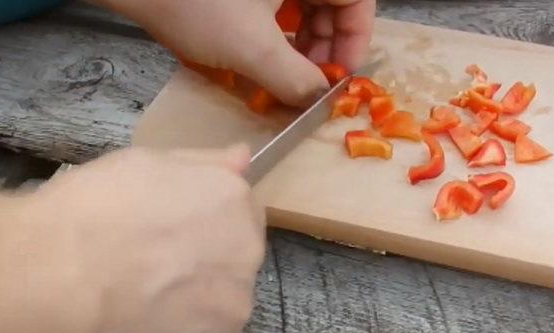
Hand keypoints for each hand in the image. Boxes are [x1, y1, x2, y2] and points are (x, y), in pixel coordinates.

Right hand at [14, 145, 264, 332]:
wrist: (50, 285)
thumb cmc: (92, 211)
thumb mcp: (146, 163)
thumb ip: (204, 164)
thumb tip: (243, 158)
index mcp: (234, 206)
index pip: (237, 215)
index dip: (200, 223)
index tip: (166, 232)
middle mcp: (246, 260)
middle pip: (231, 263)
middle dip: (199, 265)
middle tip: (143, 269)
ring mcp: (228, 316)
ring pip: (215, 311)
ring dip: (188, 309)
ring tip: (131, 308)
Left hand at [96, 0, 375, 106]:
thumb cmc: (196, 3)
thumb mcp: (253, 49)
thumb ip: (296, 79)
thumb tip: (318, 100)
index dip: (357, 39)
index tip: (340, 74)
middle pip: (330, 3)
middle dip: (323, 46)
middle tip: (308, 81)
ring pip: (301, 4)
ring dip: (298, 43)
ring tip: (280, 76)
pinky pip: (274, 4)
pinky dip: (273, 31)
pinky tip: (257, 58)